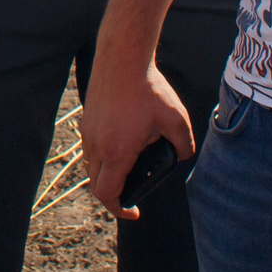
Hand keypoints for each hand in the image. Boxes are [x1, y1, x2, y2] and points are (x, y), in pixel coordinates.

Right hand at [82, 59, 195, 220]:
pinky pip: (90, 148)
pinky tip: (121, 145)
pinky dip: (102, 157)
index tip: (134, 212)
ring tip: (127, 170)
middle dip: (113, 197)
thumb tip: (183, 155)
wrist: (122, 58)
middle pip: (97, 185)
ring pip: (92, 166)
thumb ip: (184, 144)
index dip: (120, 210)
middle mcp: (97, 146)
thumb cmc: (148, 88)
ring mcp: (89, 132)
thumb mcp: (176, 119)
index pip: (108, 194)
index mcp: (118, 152)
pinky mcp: (87, 119)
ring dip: (106, 175)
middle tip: (131, 197)